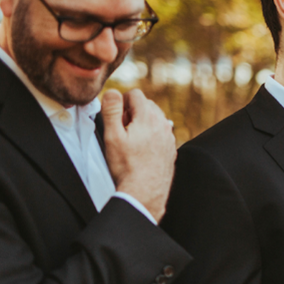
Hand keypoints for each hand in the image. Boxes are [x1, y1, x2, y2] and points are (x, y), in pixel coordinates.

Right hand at [102, 89, 175, 221]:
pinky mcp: (171, 149)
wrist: (145, 191)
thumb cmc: (126, 166)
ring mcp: (169, 138)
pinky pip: (160, 133)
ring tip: (131, 141)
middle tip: (122, 130)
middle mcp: (163, 125)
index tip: (116, 118)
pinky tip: (141, 150)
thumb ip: (112, 110)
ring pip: (155, 118)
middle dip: (132, 112)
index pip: (135, 94)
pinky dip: (151, 135)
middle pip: (146, 105)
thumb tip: (113, 92)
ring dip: (142, 123)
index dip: (122, 102)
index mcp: (149, 118)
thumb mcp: (112, 136)